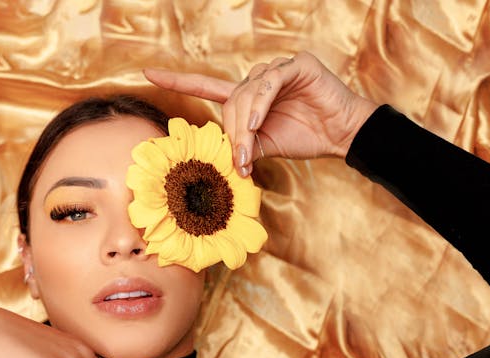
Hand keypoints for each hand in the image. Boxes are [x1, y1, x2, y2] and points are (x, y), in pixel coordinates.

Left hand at [144, 51, 378, 175]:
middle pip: (229, 100)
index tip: (148, 74)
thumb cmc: (304, 138)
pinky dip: (260, 103)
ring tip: (251, 143)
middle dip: (231, 132)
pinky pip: (269, 82)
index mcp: (247, 99)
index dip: (178, 81)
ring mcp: (277, 70)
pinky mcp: (297, 65)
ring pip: (245, 91)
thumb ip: (241, 146)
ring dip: (244, 122)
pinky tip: (258, 121)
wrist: (340, 136)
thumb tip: (224, 160)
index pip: (206, 86)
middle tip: (240, 159)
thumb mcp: (263, 147)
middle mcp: (257, 81)